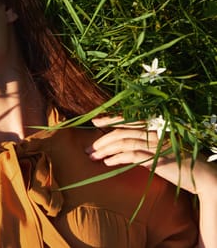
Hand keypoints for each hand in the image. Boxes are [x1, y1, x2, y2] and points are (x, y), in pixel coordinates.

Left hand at [88, 115, 216, 196]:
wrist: (205, 176)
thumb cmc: (182, 162)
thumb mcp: (162, 147)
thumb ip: (145, 142)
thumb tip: (123, 144)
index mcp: (156, 126)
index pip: (129, 119)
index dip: (110, 119)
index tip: (94, 122)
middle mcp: (155, 131)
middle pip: (122, 130)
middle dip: (102, 139)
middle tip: (88, 148)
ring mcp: (157, 144)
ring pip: (123, 142)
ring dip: (105, 149)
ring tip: (93, 157)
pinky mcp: (158, 158)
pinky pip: (131, 155)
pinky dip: (117, 157)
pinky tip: (107, 162)